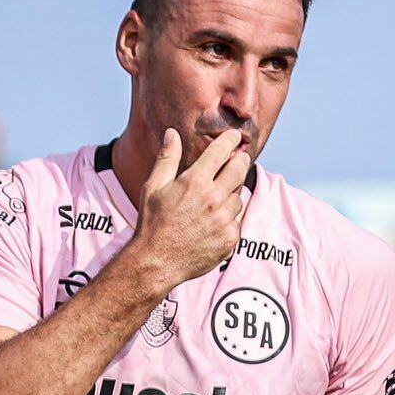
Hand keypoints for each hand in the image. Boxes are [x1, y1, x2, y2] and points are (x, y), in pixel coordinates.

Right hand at [132, 128, 249, 291]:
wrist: (157, 261)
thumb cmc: (153, 222)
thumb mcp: (154, 187)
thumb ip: (167, 158)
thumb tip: (172, 133)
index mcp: (196, 181)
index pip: (222, 151)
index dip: (231, 140)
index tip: (236, 136)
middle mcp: (214, 198)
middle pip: (239, 170)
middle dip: (241, 160)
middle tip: (241, 158)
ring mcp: (224, 220)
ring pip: (239, 197)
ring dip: (232, 193)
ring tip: (217, 198)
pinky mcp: (230, 239)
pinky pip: (237, 221)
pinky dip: (229, 218)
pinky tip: (215, 221)